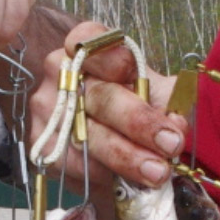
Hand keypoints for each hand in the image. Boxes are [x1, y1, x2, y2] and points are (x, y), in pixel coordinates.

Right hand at [28, 19, 187, 189]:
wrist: (113, 139)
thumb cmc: (134, 105)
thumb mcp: (155, 93)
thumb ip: (168, 101)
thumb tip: (176, 123)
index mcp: (87, 49)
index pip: (88, 40)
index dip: (111, 58)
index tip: (132, 75)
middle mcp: (61, 74)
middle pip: (99, 97)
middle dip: (138, 122)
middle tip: (170, 143)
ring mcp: (47, 109)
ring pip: (88, 135)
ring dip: (127, 157)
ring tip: (157, 172)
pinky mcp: (43, 144)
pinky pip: (74, 162)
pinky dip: (104, 174)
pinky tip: (125, 180)